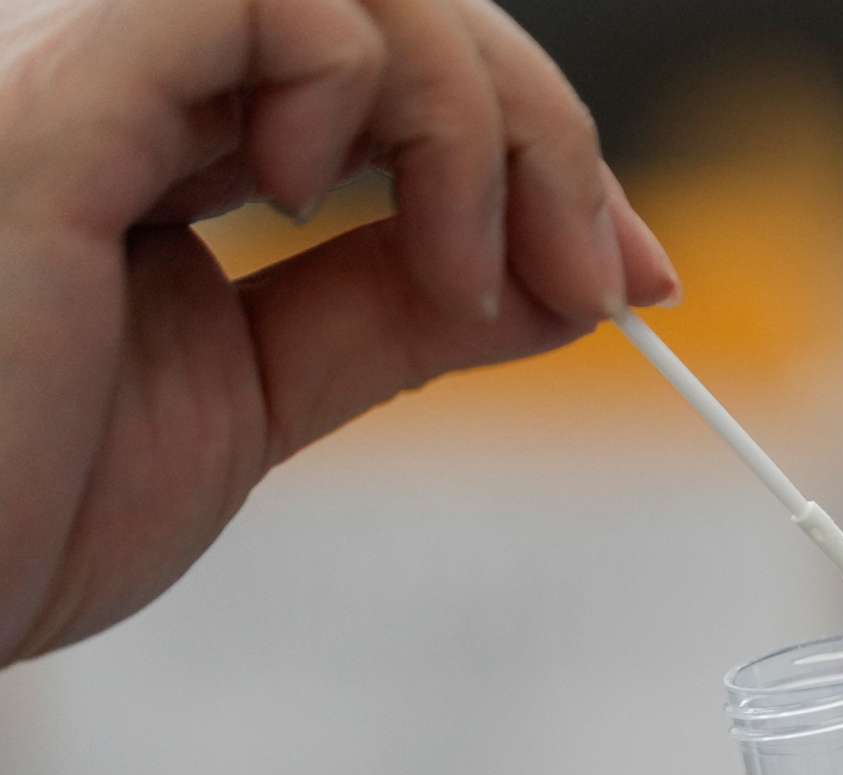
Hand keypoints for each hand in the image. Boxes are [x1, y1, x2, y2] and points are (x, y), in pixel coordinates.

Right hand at [0, 0, 679, 662]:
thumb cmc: (12, 506)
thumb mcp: (249, 396)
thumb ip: (386, 317)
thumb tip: (560, 276)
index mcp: (153, 139)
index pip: (380, 73)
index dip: (528, 148)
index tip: (631, 274)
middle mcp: (112, 72)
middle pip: (387, 5)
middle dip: (539, 128)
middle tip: (601, 278)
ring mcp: (77, 61)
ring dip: (472, 110)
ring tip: (468, 268)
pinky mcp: (51, 83)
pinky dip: (357, 74)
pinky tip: (321, 198)